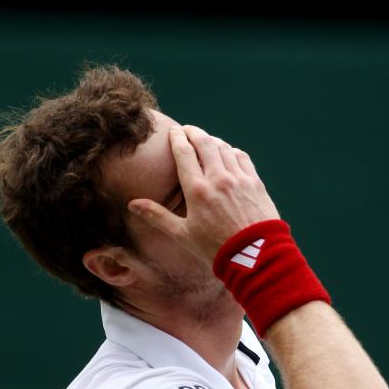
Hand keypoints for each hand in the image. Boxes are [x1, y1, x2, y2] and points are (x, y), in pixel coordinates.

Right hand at [128, 125, 279, 261]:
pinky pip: (242, 157)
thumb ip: (158, 216)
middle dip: (193, 132)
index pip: (184, 152)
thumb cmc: (216, 250)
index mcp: (197, 190)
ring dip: (212, 140)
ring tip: (205, 141)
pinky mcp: (256, 183)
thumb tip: (132, 205)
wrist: (255, 258)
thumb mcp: (183, 235)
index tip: (173, 131)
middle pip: (204, 142)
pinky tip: (228, 154)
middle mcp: (218, 178)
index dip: (176, 138)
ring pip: (223, 147)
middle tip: (187, 130)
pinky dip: (231, 151)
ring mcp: (239, 178)